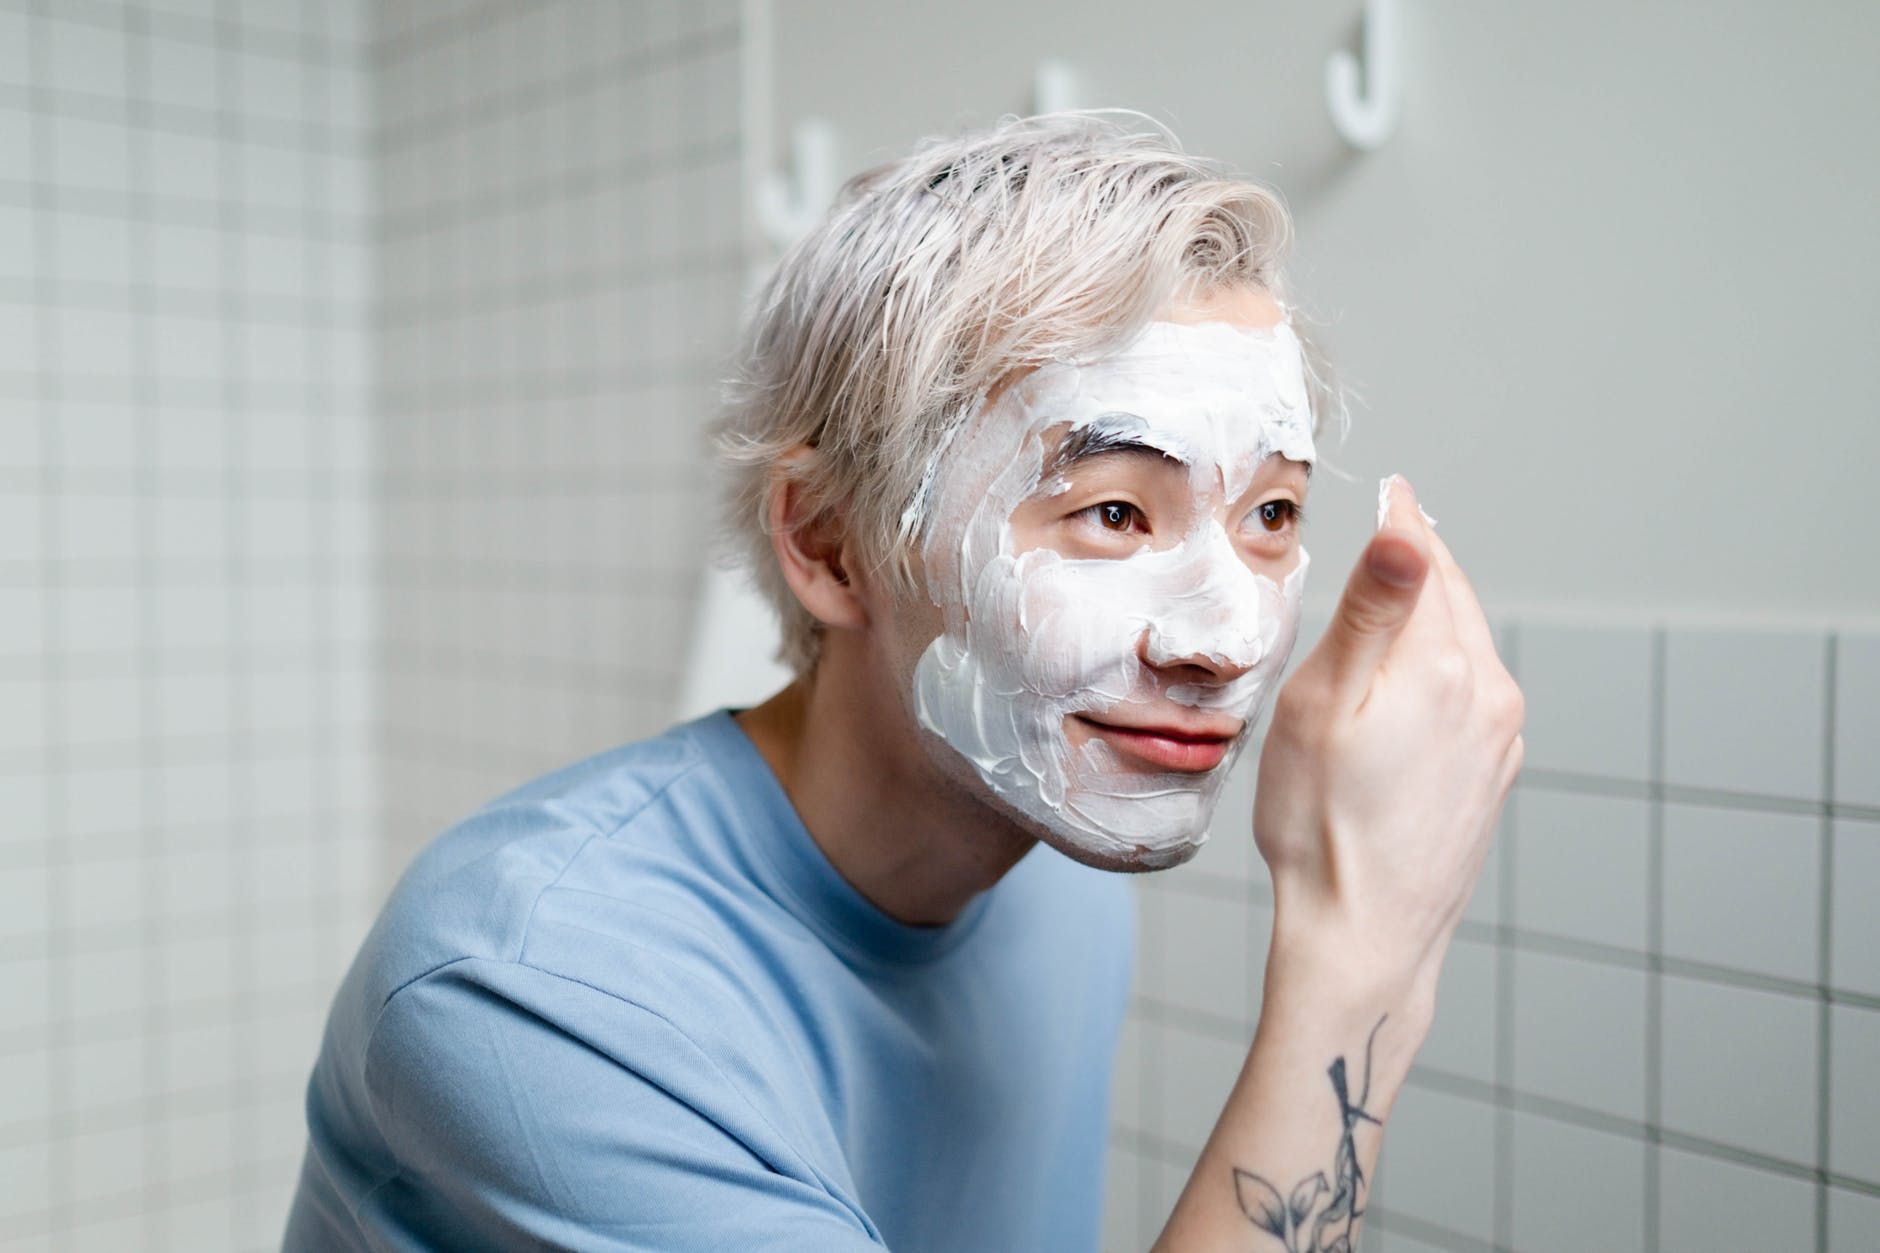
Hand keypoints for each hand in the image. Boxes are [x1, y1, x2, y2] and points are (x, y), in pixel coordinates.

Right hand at [1253, 476, 1524, 1012]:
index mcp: (1443, 665)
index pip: (1425, 563)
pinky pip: (1475, 695)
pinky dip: (1448, 666)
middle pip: (1455, 600)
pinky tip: (1419, 680)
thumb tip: (1410, 530)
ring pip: (1469, 647)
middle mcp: (1489, 694)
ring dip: (1439, 613)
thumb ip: (1371, 611)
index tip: (1395, 487)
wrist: (1365, 935)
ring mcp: (1499, 739)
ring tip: (1407, 591)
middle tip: (1400, 524)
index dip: (1402, 521)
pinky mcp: (1494, 776)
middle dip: (1425, 561)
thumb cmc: (1322, 823)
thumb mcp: (1324, 703)